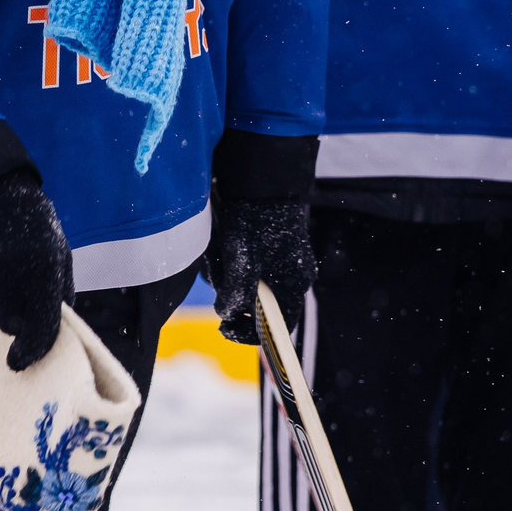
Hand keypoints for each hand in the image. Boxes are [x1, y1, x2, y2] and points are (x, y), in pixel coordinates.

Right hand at [0, 168, 70, 369]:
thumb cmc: (31, 224)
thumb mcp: (58, 253)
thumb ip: (59, 292)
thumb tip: (55, 330)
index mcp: (41, 275)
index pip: (39, 330)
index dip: (30, 352)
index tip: (18, 362)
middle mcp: (8, 281)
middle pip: (7, 324)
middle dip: (11, 314)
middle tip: (13, 285)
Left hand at [206, 200, 314, 344]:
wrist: (262, 176)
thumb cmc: (255, 219)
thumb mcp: (243, 261)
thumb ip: (237, 294)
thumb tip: (226, 314)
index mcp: (293, 283)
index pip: (278, 326)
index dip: (251, 334)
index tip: (224, 327)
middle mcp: (291, 274)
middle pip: (257, 303)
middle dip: (232, 293)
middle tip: (217, 275)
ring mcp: (280, 259)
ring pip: (247, 283)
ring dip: (227, 274)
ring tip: (217, 251)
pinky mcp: (268, 245)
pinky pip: (245, 264)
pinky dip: (229, 260)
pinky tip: (221, 243)